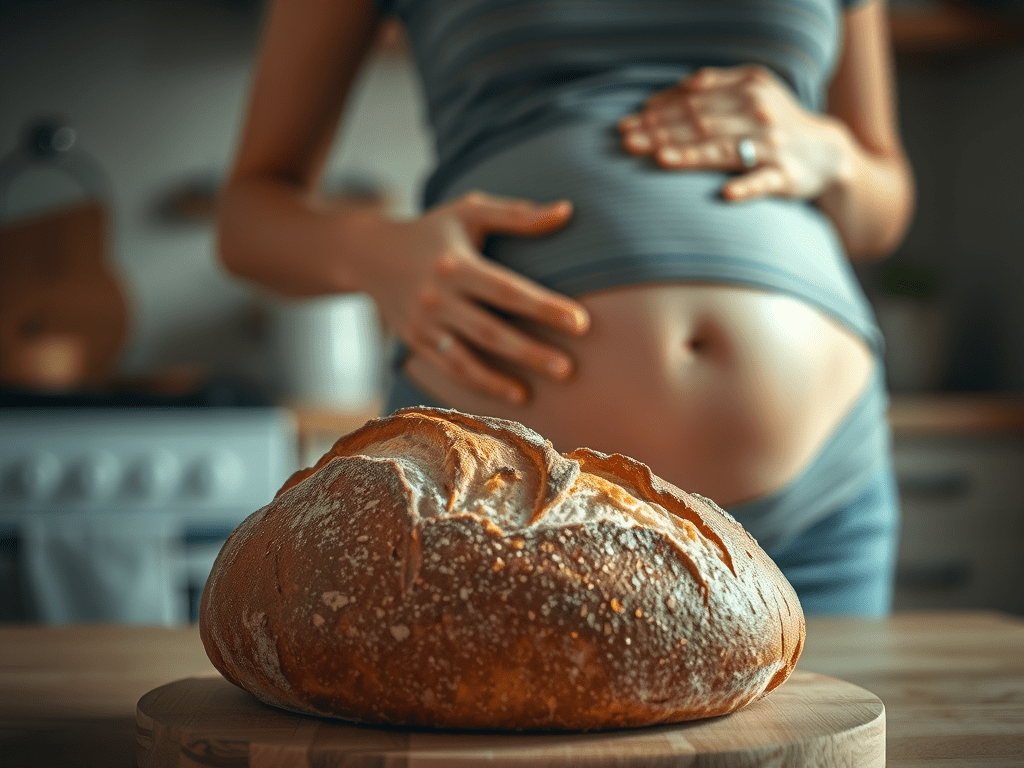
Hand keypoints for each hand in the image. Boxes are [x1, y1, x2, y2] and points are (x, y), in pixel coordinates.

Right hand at [353, 191, 589, 404]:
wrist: (370, 254)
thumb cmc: (432, 231)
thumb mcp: (469, 212)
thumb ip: (518, 215)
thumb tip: (567, 211)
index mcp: (456, 264)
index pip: (508, 290)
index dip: (545, 308)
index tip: (581, 323)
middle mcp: (437, 297)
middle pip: (491, 331)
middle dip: (530, 353)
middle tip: (568, 370)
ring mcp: (424, 324)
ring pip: (467, 359)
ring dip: (501, 381)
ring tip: (533, 394)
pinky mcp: (416, 342)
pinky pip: (450, 370)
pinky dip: (479, 384)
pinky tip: (510, 393)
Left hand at [619, 65, 847, 201]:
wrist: (826, 152)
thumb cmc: (775, 120)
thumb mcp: (753, 89)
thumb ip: (717, 83)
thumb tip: (680, 85)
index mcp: (749, 87)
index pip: (696, 98)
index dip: (660, 109)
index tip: (630, 121)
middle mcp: (760, 114)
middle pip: (702, 122)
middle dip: (661, 130)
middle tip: (627, 140)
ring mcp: (772, 147)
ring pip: (724, 149)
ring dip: (690, 154)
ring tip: (660, 158)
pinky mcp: (785, 176)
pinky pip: (763, 182)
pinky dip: (745, 187)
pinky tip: (726, 194)